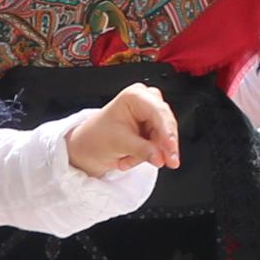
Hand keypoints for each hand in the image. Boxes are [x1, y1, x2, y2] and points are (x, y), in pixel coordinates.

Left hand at [66, 83, 181, 178]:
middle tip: (168, 162)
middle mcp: (145, 101)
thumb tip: (161, 157)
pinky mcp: (152, 130)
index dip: (168, 132)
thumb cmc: (96, 137)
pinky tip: (128, 158)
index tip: (171, 149)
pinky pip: (159, 145)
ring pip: (163, 138)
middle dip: (162, 146)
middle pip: (166, 124)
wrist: (87, 147)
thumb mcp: (119, 143)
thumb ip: (143, 150)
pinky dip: (145, 155)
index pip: (159, 112)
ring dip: (148, 154)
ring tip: (126, 159)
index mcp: (135, 96)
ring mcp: (150, 116)